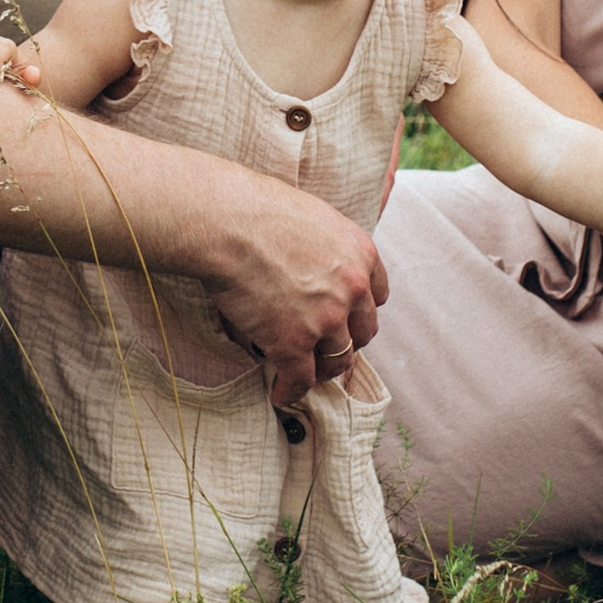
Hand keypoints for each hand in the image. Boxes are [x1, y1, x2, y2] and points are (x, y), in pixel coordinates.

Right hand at [202, 176, 386, 404]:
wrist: (226, 223)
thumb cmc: (256, 209)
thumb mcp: (312, 216)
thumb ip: (325, 244)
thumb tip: (312, 258)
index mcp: (361, 254)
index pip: (376, 296)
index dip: (358, 310)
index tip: (345, 318)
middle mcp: (352, 288)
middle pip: (362, 332)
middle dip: (345, 342)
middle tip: (326, 347)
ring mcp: (325, 318)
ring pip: (336, 360)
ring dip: (322, 370)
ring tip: (306, 373)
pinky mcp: (293, 342)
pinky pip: (300, 378)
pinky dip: (291, 390)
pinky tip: (279, 393)